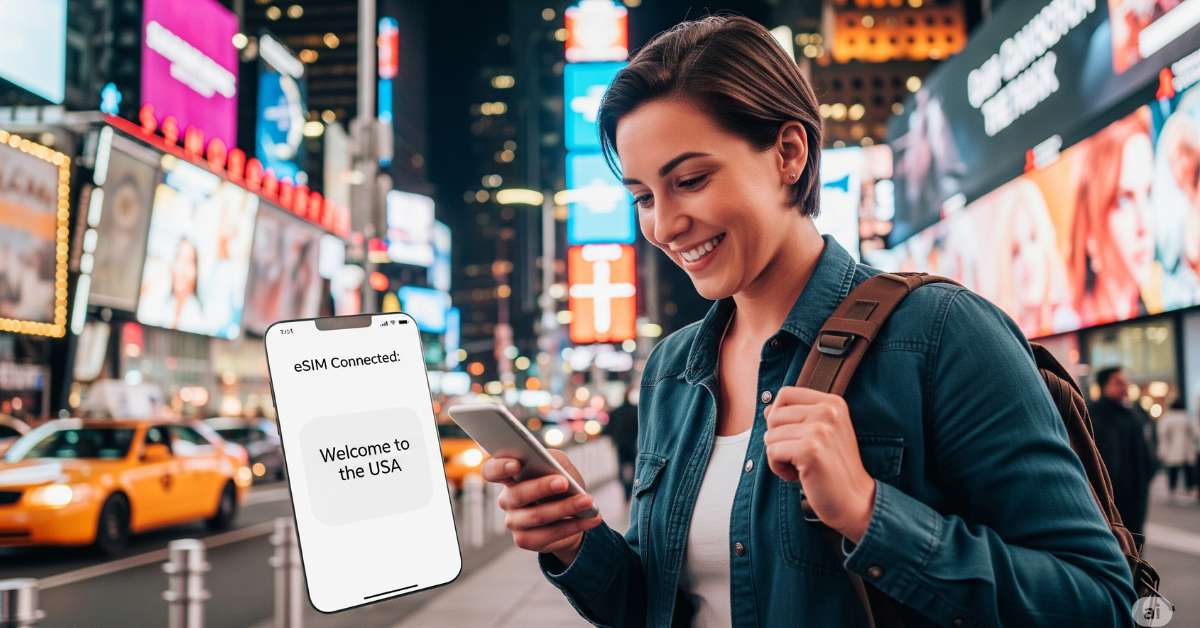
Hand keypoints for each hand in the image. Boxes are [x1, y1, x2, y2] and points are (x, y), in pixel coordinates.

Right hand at [480, 449, 603, 566]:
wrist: (572, 514)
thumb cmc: (562, 482)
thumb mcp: (560, 465)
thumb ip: (555, 462)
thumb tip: (556, 471)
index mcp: (509, 476)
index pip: (491, 471)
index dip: (500, 468)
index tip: (517, 465)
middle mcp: (507, 500)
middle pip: (518, 494)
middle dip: (542, 487)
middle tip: (564, 482)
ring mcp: (514, 522)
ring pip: (536, 516)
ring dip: (565, 508)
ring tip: (588, 501)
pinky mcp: (525, 540)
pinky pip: (549, 535)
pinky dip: (574, 525)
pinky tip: (591, 518)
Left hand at [763, 386, 875, 542]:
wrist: (855, 500)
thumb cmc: (835, 469)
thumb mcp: (821, 435)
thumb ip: (796, 418)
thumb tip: (767, 410)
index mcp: (833, 403)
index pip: (785, 394)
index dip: (779, 417)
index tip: (793, 437)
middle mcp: (828, 411)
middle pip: (774, 415)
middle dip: (777, 439)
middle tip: (798, 456)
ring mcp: (820, 430)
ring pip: (770, 435)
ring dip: (778, 456)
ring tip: (800, 467)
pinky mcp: (810, 450)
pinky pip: (772, 452)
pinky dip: (778, 468)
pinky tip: (798, 476)